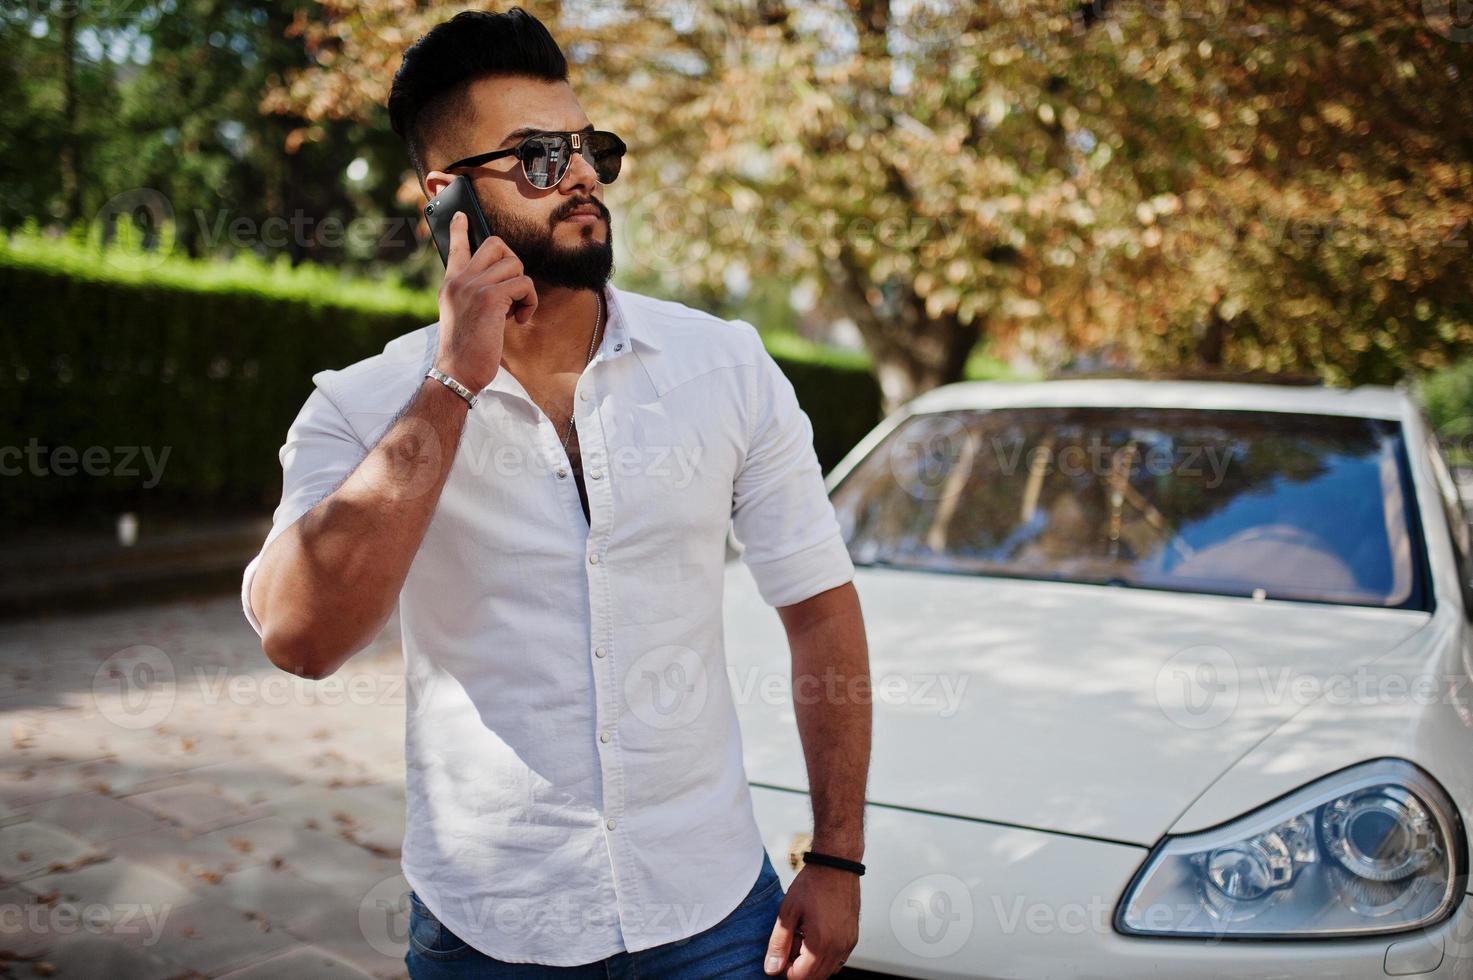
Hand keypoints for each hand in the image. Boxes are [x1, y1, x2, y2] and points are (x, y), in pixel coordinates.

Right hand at [432, 210, 537, 393]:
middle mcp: (460, 279)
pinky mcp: (490, 297)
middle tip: (511, 291)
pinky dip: (529, 302)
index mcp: (451, 283)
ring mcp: (474, 286)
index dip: (459, 229)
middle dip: (513, 264)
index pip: (455, 248)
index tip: (461, 214)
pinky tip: (519, 319)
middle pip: (496, 244)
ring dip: (523, 289)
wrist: (457, 371)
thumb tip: (499, 283)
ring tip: (514, 311)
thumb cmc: (464, 349)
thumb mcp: (461, 315)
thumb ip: (472, 294)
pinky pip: (524, 284)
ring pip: (515, 265)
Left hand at [765, 864, 859, 978]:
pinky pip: (838, 959)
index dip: (786, 970)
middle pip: (816, 977)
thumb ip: (778, 943)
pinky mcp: (852, 937)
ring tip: (802, 939)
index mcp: (821, 943)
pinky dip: (825, 956)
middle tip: (790, 946)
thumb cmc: (814, 884)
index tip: (780, 956)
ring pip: (829, 970)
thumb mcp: (788, 913)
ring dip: (813, 964)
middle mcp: (838, 947)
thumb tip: (772, 967)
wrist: (836, 865)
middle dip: (799, 968)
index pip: (801, 977)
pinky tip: (814, 936)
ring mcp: (848, 943)